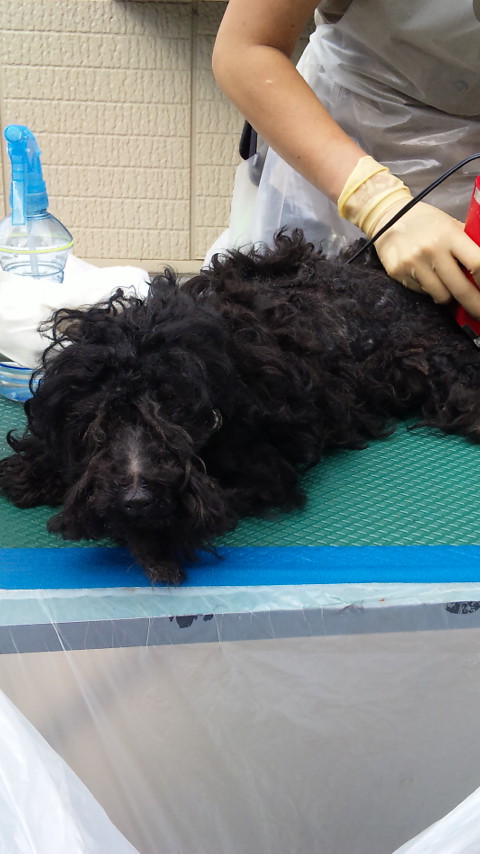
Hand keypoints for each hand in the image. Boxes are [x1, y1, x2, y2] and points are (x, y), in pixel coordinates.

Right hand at [373, 201, 479, 318]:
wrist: (388, 216)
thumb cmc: (425, 221)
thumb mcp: (450, 225)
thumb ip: (467, 244)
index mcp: (449, 235)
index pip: (478, 263)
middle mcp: (431, 250)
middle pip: (461, 288)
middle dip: (474, 305)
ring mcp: (413, 263)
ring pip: (441, 296)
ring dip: (448, 296)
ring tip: (448, 287)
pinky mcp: (398, 273)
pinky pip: (423, 292)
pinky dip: (429, 290)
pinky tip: (426, 277)